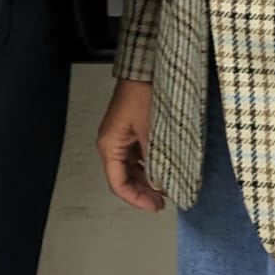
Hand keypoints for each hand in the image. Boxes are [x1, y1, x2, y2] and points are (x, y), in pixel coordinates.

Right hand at [95, 79, 164, 212]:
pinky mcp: (132, 131)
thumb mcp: (150, 130)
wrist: (145, 68)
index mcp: (110, 145)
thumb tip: (162, 183)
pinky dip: (150, 166)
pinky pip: (138, 156)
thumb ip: (154, 159)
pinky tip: (163, 170)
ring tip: (164, 189)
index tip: (154, 206)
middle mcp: (112, 143)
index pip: (118, 183)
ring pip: (132, 168)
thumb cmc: (142, 92)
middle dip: (142, 192)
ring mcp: (122, 137)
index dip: (136, 199)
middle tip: (162, 201)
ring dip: (147, 180)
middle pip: (124, 178)